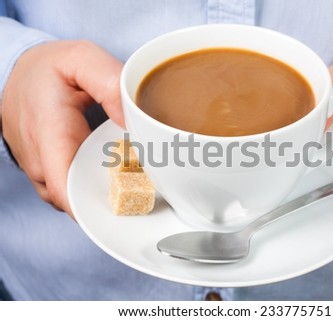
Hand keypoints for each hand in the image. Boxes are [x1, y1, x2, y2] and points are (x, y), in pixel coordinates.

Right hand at [1, 40, 123, 217]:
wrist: (17, 72)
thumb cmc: (49, 67)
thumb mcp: (81, 59)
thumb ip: (109, 83)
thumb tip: (132, 120)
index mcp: (49, 133)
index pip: (65, 188)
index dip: (94, 208)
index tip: (128, 206)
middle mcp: (41, 159)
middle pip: (75, 199)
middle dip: (109, 200)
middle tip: (144, 187)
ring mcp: (40, 168)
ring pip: (72, 197)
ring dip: (99, 193)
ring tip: (132, 178)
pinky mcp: (45, 169)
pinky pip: (67, 188)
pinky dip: (89, 185)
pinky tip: (112, 173)